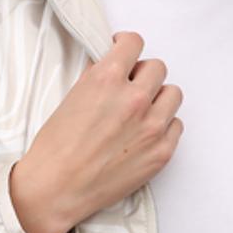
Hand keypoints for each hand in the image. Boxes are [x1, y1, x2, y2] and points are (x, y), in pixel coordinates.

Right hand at [11, 32, 184, 232]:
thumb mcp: (71, 97)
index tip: (124, 53)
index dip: (127, 46)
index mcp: (107, 79)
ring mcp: (152, 126)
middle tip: (131, 86)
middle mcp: (134, 99)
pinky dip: (164, 125)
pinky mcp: (162, 151)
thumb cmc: (56, 147)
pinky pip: (176, 125)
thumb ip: (97, 78)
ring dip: (158, 98)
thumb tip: (112, 66)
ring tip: (142, 110)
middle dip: (142, 74)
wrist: (56, 189)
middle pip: (157, 67)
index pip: (134, 43)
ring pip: (173, 94)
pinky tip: (146, 133)